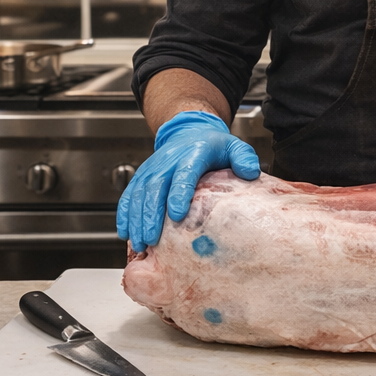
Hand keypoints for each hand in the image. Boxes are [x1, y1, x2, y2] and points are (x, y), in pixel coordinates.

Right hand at [117, 110, 260, 251]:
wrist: (190, 132)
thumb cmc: (213, 147)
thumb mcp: (234, 146)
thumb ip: (244, 157)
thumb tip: (251, 172)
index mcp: (193, 154)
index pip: (184, 174)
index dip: (178, 193)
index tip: (176, 215)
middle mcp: (168, 161)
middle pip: (155, 187)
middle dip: (151, 215)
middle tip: (151, 240)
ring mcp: (152, 169)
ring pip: (139, 194)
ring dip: (136, 219)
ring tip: (139, 243)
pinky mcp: (142, 176)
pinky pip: (129, 195)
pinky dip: (125, 214)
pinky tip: (125, 233)